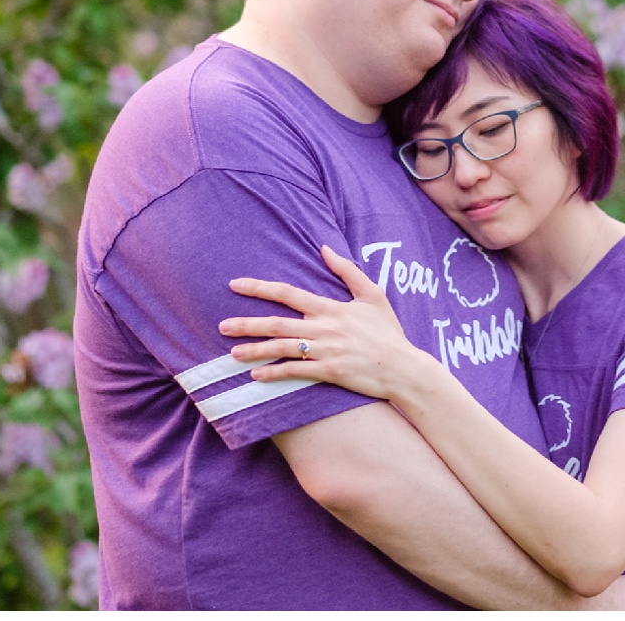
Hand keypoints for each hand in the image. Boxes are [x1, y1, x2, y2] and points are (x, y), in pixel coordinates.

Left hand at [219, 245, 418, 398]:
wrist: (402, 367)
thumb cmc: (388, 332)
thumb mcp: (373, 295)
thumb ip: (348, 271)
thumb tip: (325, 248)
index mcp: (331, 308)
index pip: (288, 293)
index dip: (260, 288)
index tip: (235, 285)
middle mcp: (324, 328)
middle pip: (277, 323)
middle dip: (247, 324)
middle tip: (222, 325)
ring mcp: (325, 351)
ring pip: (281, 348)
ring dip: (254, 351)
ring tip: (232, 353)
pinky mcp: (328, 372)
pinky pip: (295, 372)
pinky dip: (274, 374)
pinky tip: (255, 376)